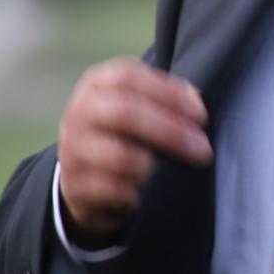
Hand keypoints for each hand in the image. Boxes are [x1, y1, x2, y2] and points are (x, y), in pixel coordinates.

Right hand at [57, 57, 211, 247]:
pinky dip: (133, 194)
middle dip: (171, 132)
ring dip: (150, 166)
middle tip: (202, 149)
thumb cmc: (121, 129)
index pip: (129, 77)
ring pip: (119, 157)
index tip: (200, 115)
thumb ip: (164, 97)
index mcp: (97, 85)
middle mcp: (80, 113)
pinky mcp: (73, 185)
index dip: (169, 93)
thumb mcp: (136, 103)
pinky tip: (141, 195)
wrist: (79, 170)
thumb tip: (197, 104)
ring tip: (161, 173)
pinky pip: (111, 191)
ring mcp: (72, 149)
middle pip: (126, 114)